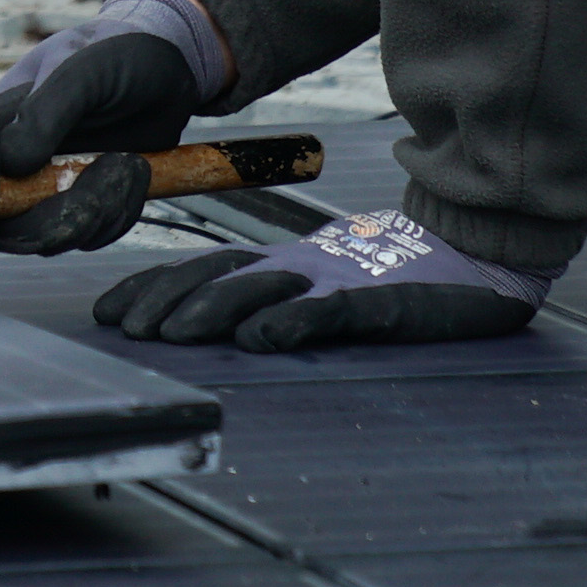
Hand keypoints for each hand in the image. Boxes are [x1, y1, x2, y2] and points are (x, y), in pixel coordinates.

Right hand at [0, 0, 225, 256]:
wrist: (165, 63)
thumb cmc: (111, 52)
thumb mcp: (76, 72)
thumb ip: (41, 116)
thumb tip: (8, 166)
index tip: (33, 193)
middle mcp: (14, 164)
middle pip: (8, 225)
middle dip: (56, 219)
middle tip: (101, 181)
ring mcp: (49, 187)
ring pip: (52, 237)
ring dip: (98, 212)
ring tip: (127, 163)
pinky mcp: (85, 201)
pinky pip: (92, 235)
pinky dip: (119, 213)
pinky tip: (134, 171)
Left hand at [94, 209, 549, 351]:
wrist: (478, 248)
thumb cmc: (399, 275)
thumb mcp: (327, 287)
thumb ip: (281, 300)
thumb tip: (227, 331)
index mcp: (285, 264)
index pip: (206, 271)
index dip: (155, 289)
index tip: (107, 312)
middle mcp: (301, 267)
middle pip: (220, 278)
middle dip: (167, 302)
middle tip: (124, 328)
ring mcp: (339, 280)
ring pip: (263, 291)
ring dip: (211, 311)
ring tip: (170, 333)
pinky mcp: (382, 301)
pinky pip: (331, 311)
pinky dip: (292, 323)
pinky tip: (260, 338)